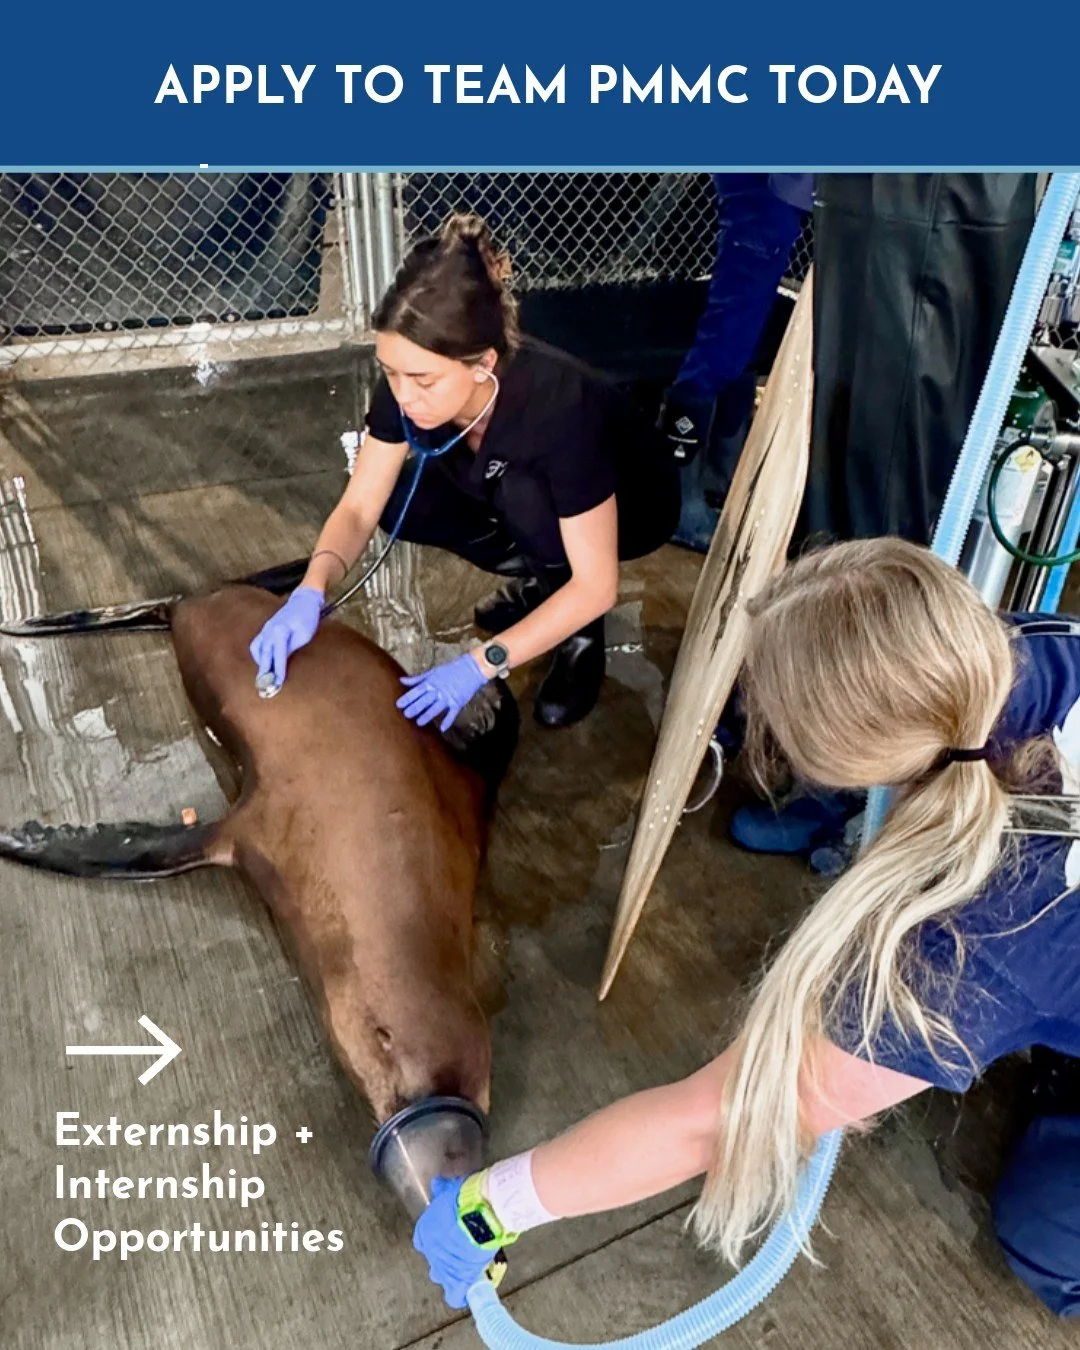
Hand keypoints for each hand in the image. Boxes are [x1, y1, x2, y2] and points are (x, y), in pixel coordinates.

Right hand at [248, 587, 323, 686]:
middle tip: (263, 689)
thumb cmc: (307, 617)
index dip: (277, 671)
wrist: (304, 600)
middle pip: (264, 656)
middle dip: (264, 673)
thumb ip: (292, 647)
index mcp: (280, 632)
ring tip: (262, 679)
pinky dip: (258, 656)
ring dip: (260, 665)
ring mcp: (265, 629)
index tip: (276, 684)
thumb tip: (283, 661)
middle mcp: (269, 631)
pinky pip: (257, 645)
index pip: (277, 656)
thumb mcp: (304, 634)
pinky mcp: (265, 629)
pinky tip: (262, 663)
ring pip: (258, 651)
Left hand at [397, 651, 488, 732]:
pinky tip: (443, 729)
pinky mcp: (458, 702)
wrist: (472, 668)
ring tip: (419, 723)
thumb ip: (417, 678)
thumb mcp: (433, 672)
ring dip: (427, 716)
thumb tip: (402, 680)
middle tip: (406, 715)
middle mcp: (439, 690)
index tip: (398, 704)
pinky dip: (448, 721)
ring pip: (436, 708)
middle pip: (425, 700)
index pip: (417, 691)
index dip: (408, 698)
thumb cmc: (451, 669)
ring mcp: (449, 697)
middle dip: (415, 708)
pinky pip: (452, 714)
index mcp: (432, 682)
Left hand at [412, 1176, 491, 1309]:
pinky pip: (455, 1295)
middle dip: (442, 1258)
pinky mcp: (459, 1279)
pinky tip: (467, 1290)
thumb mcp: (450, 1188)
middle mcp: (430, 1252)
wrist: (478, 1215)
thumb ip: (441, 1190)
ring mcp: (443, 1267)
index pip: (422, 1240)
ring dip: (451, 1274)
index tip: (444, 1235)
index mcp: (425, 1230)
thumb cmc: (465, 1198)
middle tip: (458, 1250)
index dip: (435, 1238)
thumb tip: (437, 1184)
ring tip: (465, 1267)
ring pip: (442, 1277)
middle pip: (433, 1260)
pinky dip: (460, 1294)